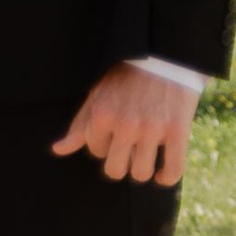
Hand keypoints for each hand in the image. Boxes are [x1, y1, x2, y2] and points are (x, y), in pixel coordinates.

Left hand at [53, 63, 196, 187]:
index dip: (105, 144)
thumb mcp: (98, 96)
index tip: (115, 132)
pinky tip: (161, 174)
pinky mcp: (178, 131)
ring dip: (142, 169)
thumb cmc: (126, 78)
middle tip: (128, 150)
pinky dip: (166, 178)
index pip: (96, 151)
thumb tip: (58, 150)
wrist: (164, 58)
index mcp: (102, 115)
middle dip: (120, 162)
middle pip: (115, 170)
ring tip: (144, 156)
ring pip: (141, 174)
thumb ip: (80, 126)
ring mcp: (153, 129)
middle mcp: (126, 124)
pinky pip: (172, 170)